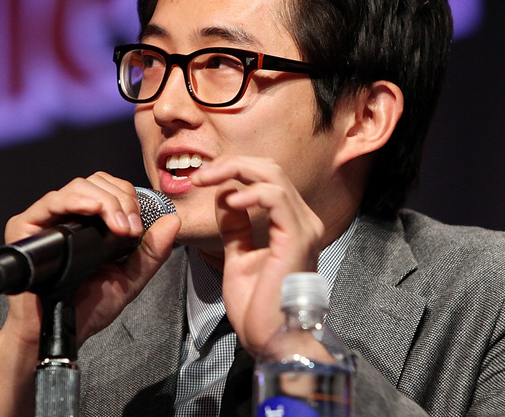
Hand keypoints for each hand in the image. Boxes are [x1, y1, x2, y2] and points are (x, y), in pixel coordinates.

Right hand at [0, 172, 180, 346]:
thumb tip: (173, 220)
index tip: (138, 227)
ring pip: (79, 186)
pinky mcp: (24, 227)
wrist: (60, 333)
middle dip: (121, 199)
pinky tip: (95, 211)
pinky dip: (77, 200)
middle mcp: (65, 217)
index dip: (128, 198)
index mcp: (88, 224)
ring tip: (119, 227)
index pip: (110, 188)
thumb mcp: (129, 278)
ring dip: (106, 201)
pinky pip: (52, 200)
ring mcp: (44, 220)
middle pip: (96, 182)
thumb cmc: (87, 309)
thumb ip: (151, 251)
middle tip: (131, 229)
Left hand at [189, 156, 324, 357]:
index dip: (232, 171)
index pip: (266, 178)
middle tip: (200, 175)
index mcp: (291, 223)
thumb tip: (225, 196)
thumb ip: (236, 226)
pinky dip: (250, 192)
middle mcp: (303, 220)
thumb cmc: (259, 307)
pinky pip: (276, 198)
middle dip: (231, 165)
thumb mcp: (239, 256)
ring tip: (207, 182)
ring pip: (272, 175)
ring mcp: (304, 227)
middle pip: (269, 169)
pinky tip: (231, 199)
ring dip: (234, 172)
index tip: (201, 180)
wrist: (272, 340)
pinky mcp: (297, 238)